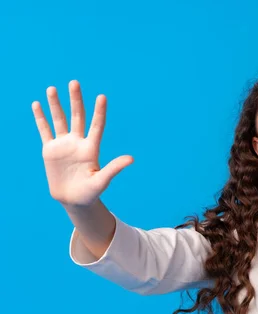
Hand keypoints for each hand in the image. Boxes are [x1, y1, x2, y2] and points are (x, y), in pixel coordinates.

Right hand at [33, 80, 132, 207]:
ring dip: (55, 105)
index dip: (99, 111)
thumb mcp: (102, 180)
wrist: (73, 200)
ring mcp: (63, 145)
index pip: (96, 125)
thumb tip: (131, 159)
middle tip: (74, 82)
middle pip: (77, 117)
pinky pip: (44, 131)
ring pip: (59, 120)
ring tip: (52, 88)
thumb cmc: (91, 192)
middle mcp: (78, 142)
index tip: (102, 96)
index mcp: (91, 148)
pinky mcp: (50, 150)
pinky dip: (40, 118)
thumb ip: (114, 168)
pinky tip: (38, 104)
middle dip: (75, 100)